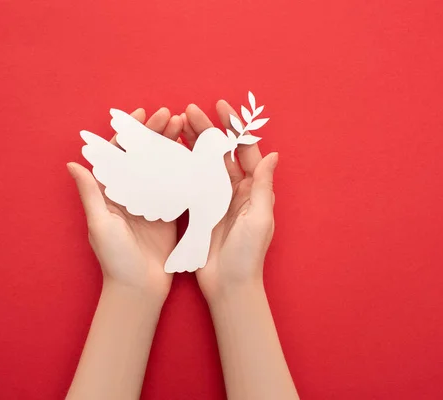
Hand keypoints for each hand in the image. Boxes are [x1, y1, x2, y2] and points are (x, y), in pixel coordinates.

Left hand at [68, 107, 182, 300]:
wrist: (139, 288)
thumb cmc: (115, 258)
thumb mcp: (100, 224)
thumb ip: (91, 193)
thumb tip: (73, 162)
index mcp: (111, 194)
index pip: (119, 154)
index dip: (129, 133)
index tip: (142, 114)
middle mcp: (131, 193)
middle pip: (143, 155)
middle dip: (155, 133)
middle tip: (169, 115)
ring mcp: (151, 201)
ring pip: (161, 165)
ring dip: (170, 145)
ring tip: (183, 126)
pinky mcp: (169, 212)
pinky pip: (176, 184)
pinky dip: (184, 167)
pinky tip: (193, 152)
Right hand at [182, 101, 277, 303]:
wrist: (228, 285)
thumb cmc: (248, 255)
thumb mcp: (259, 219)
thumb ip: (263, 186)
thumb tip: (273, 154)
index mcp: (254, 190)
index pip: (244, 150)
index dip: (233, 127)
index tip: (220, 106)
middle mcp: (236, 191)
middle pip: (221, 153)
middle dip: (207, 130)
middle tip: (190, 110)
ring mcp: (216, 199)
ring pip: (203, 164)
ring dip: (192, 144)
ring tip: (177, 124)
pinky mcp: (200, 210)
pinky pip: (191, 182)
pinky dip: (182, 166)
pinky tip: (169, 152)